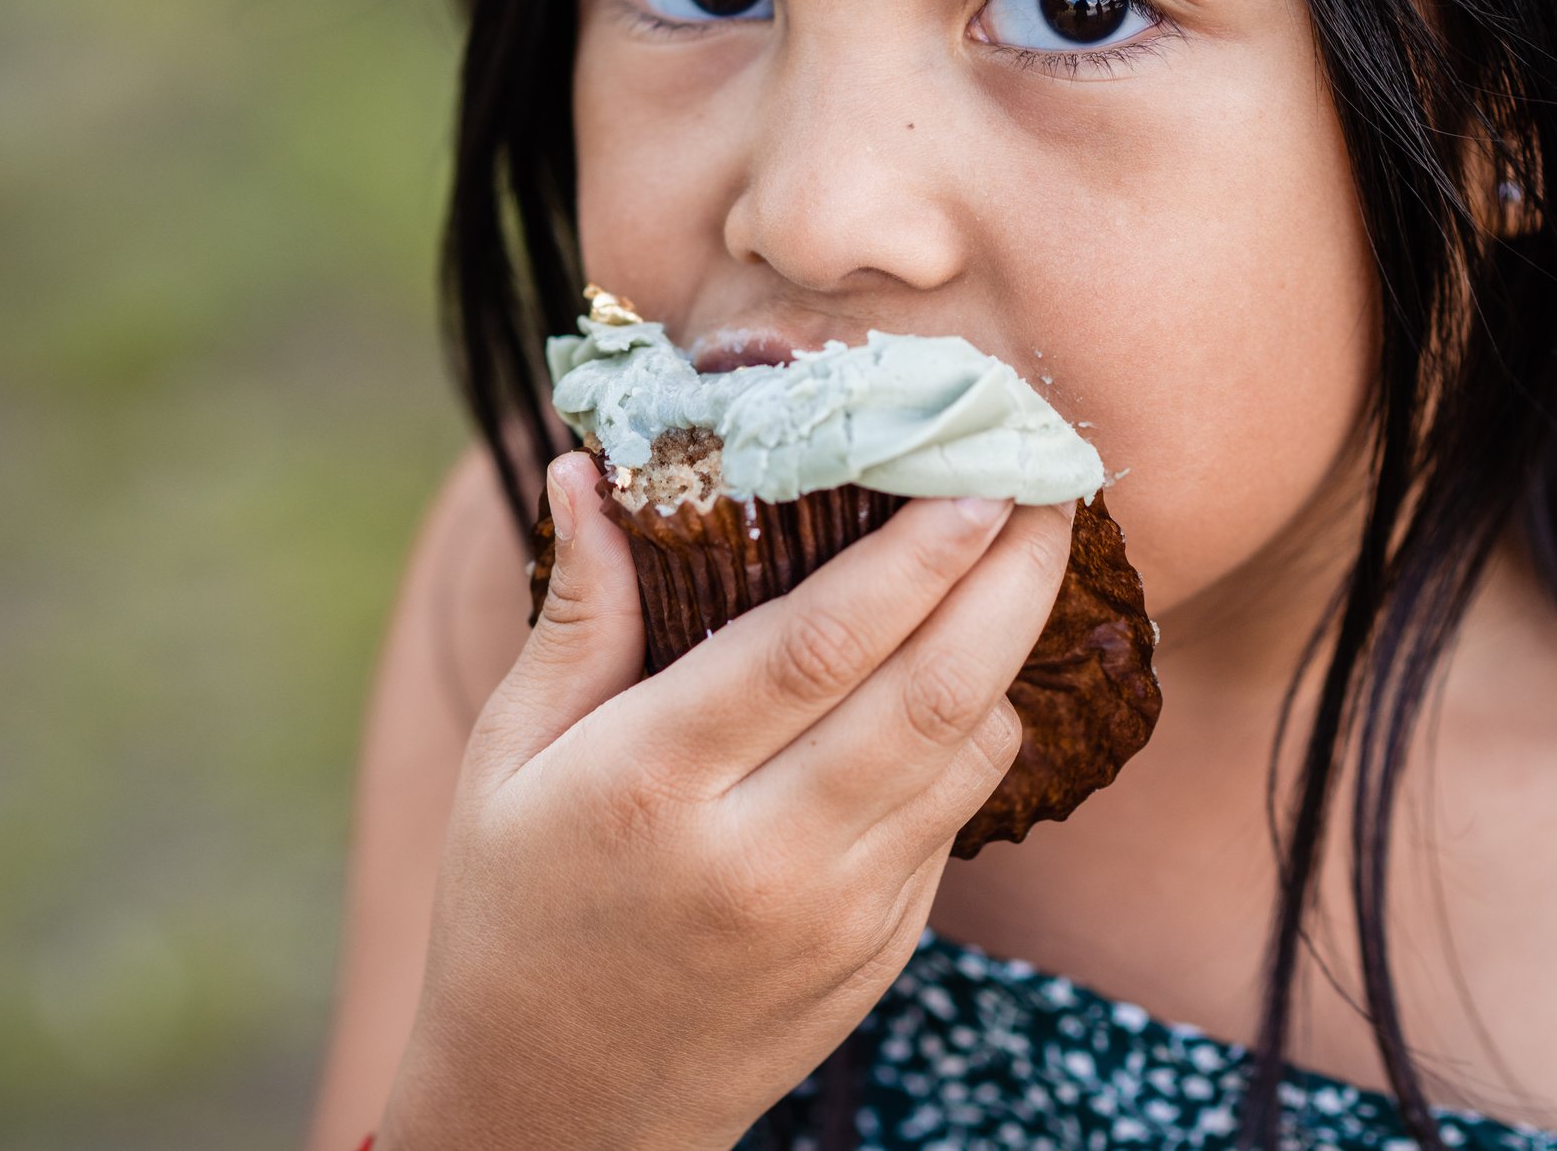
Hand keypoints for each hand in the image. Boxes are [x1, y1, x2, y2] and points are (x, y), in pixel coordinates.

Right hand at [379, 452, 1074, 1150]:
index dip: (912, 556)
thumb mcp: (506, 761)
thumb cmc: (513, 915)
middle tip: (1049, 484)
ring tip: (1033, 556)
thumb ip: (575, 617)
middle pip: (926, 691)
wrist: (561, 1115)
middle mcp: (761, 856)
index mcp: (653, 788)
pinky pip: (953, 821)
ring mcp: (834, 916)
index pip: (815, 647)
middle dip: (1007, 578)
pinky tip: (979, 666)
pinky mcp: (877, 956)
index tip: (973, 478)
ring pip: (965, 756)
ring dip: (1015, 647)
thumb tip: (587, 470)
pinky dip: (980, 732)